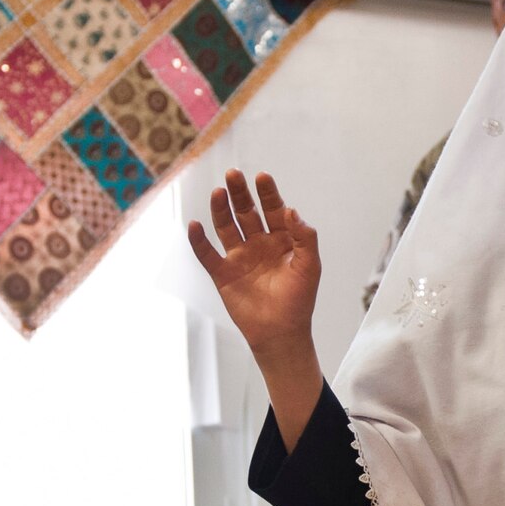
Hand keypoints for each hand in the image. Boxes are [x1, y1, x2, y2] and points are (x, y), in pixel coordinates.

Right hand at [187, 169, 322, 360]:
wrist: (281, 331)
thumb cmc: (300, 298)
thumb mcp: (310, 265)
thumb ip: (305, 237)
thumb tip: (292, 209)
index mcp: (282, 239)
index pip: (274, 209)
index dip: (268, 193)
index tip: (262, 176)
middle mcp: (259, 243)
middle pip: (246, 212)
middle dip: (240, 194)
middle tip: (234, 174)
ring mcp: (239, 257)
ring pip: (226, 227)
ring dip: (220, 210)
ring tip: (217, 192)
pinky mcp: (222, 274)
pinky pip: (207, 254)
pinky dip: (199, 241)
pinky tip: (194, 225)